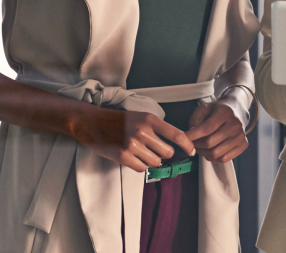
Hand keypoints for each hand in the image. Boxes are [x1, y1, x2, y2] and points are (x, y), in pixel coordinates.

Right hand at [74, 109, 193, 172]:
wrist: (92, 123)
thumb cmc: (117, 120)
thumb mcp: (140, 117)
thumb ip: (156, 127)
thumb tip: (174, 142)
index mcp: (149, 120)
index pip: (176, 134)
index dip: (188, 145)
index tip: (192, 151)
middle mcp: (143, 132)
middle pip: (168, 152)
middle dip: (164, 153)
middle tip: (153, 149)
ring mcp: (133, 145)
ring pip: (155, 162)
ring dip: (151, 160)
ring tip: (140, 151)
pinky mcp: (123, 157)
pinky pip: (142, 168)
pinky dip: (140, 165)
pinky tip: (132, 157)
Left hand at [186, 101, 247, 162]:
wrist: (236, 111)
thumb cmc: (217, 110)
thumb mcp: (204, 109)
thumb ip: (195, 120)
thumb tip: (190, 136)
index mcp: (225, 113)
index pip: (207, 129)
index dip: (193, 136)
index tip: (184, 139)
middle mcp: (236, 124)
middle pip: (210, 143)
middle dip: (196, 146)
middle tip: (191, 144)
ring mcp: (241, 136)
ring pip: (216, 154)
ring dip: (203, 153)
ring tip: (200, 147)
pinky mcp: (243, 145)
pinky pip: (224, 159)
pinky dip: (213, 158)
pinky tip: (210, 151)